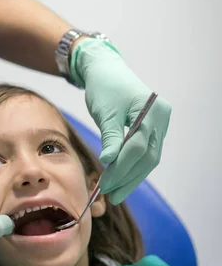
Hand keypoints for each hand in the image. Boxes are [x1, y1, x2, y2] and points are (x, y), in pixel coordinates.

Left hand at [70, 38, 170, 204]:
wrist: (106, 70)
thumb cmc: (104, 87)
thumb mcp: (105, 112)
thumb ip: (110, 137)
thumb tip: (109, 162)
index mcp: (152, 110)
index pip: (138, 147)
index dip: (121, 168)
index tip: (105, 184)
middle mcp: (161, 117)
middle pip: (148, 156)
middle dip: (129, 178)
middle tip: (111, 195)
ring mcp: (160, 123)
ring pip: (149, 158)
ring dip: (132, 176)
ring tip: (116, 192)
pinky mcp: (153, 128)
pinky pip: (146, 152)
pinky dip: (133, 166)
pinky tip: (122, 178)